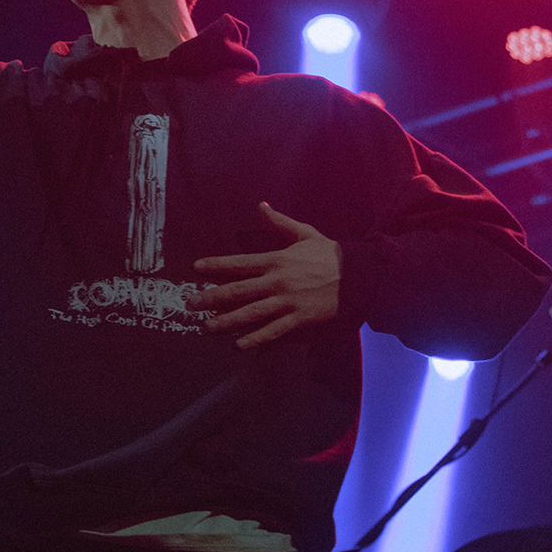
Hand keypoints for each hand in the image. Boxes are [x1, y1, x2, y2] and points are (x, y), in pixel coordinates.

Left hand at [192, 203, 342, 348]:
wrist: (360, 274)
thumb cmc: (330, 253)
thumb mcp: (305, 233)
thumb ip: (280, 223)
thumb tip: (261, 206)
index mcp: (276, 259)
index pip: (239, 263)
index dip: (216, 266)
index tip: (196, 269)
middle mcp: (277, 281)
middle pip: (238, 291)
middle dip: (212, 297)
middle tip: (191, 304)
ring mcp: (287, 302)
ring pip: (251, 313)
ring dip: (227, 321)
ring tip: (207, 327)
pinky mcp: (300, 318)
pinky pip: (274, 331)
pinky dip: (256, 338)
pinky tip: (240, 345)